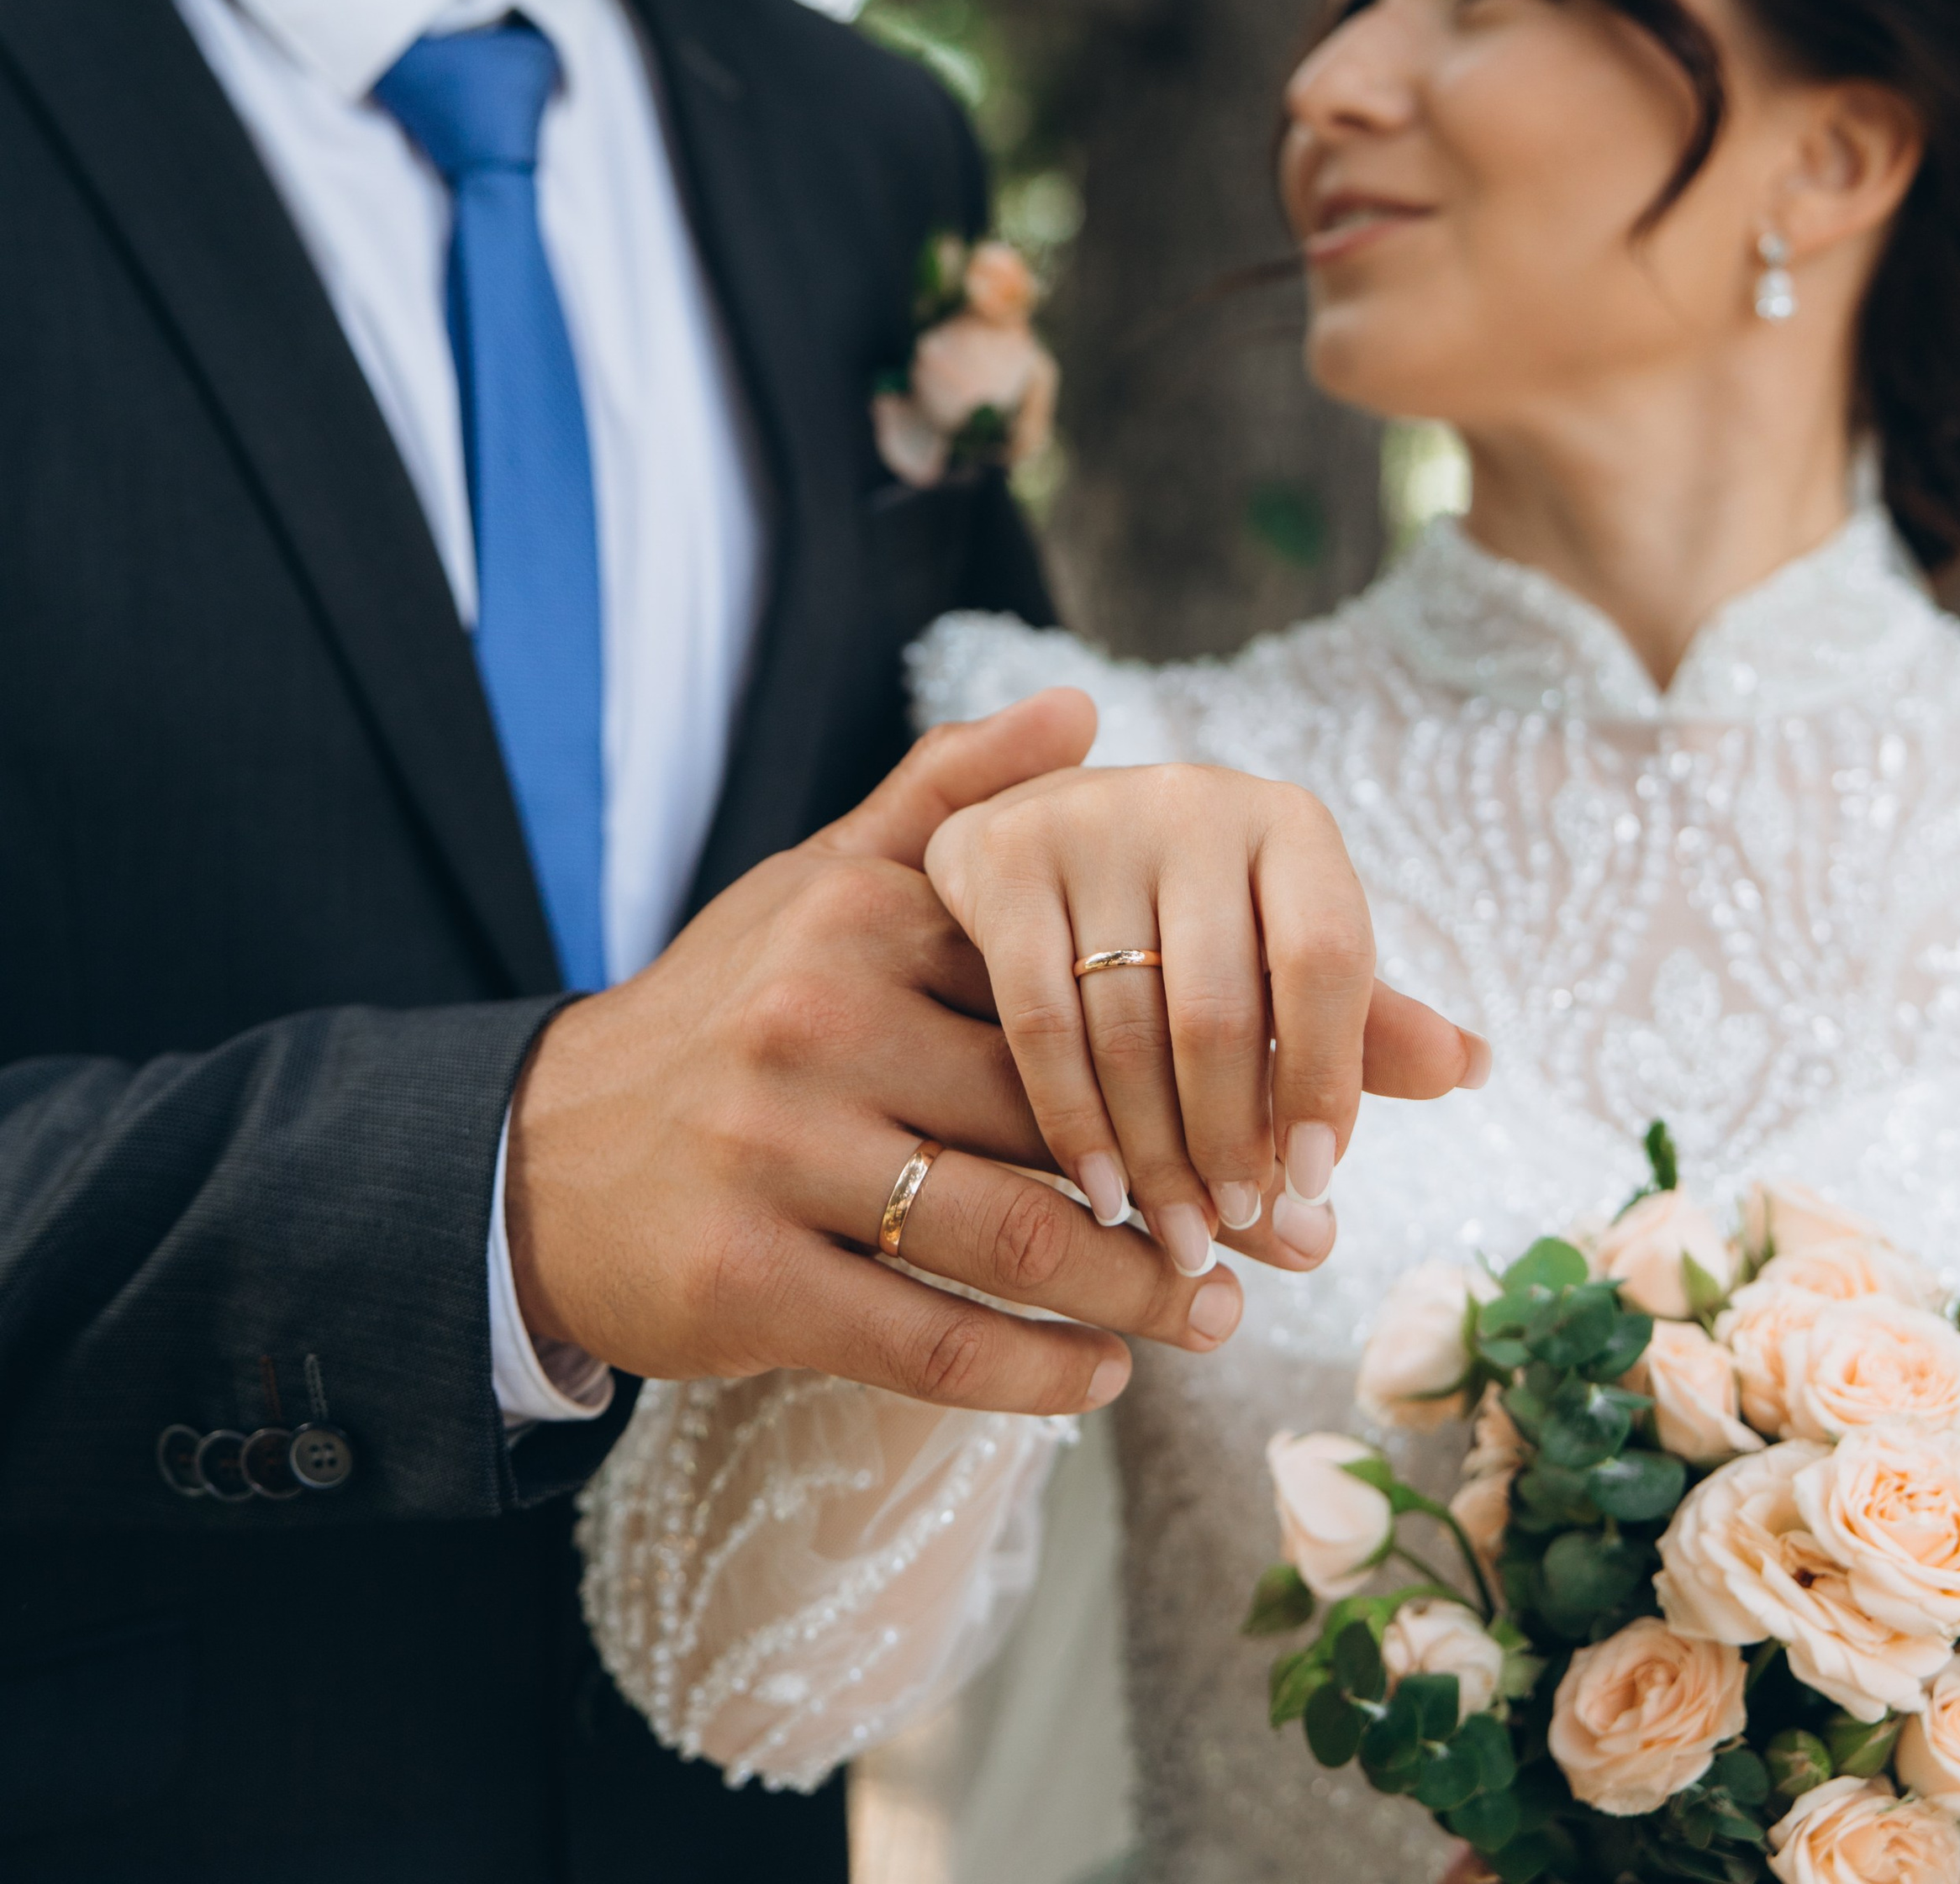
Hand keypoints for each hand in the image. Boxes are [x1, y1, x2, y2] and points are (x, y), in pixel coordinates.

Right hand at [504, 695, 1249, 1415]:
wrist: (537, 1156)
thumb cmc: (723, 1010)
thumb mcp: (820, 881)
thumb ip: (950, 795)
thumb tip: (1081, 704)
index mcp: (860, 919)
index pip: (1068, 986)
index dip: (1196, 1051)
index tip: (1292, 1106)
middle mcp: (820, 1023)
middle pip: (1059, 1116)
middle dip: (1197, 1185)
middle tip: (1297, 1232)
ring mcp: (781, 1154)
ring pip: (1014, 1236)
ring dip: (1142, 1293)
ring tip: (1224, 1311)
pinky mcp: (747, 1279)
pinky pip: (929, 1339)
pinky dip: (1036, 1371)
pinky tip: (1102, 1379)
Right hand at [923, 695, 1488, 1279]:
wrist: (1044, 832)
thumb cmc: (1193, 919)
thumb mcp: (1280, 955)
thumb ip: (1361, 1018)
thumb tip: (1474, 1066)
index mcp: (1287, 822)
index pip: (1328, 956)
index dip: (1327, 1079)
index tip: (1317, 1183)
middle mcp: (1193, 801)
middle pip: (1220, 1008)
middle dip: (1230, 1141)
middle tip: (1235, 1227)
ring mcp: (1089, 821)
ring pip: (1127, 1026)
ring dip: (1157, 1153)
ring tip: (1179, 1235)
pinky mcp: (1003, 858)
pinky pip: (1041, 1019)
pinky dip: (1076, 1122)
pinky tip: (1104, 1193)